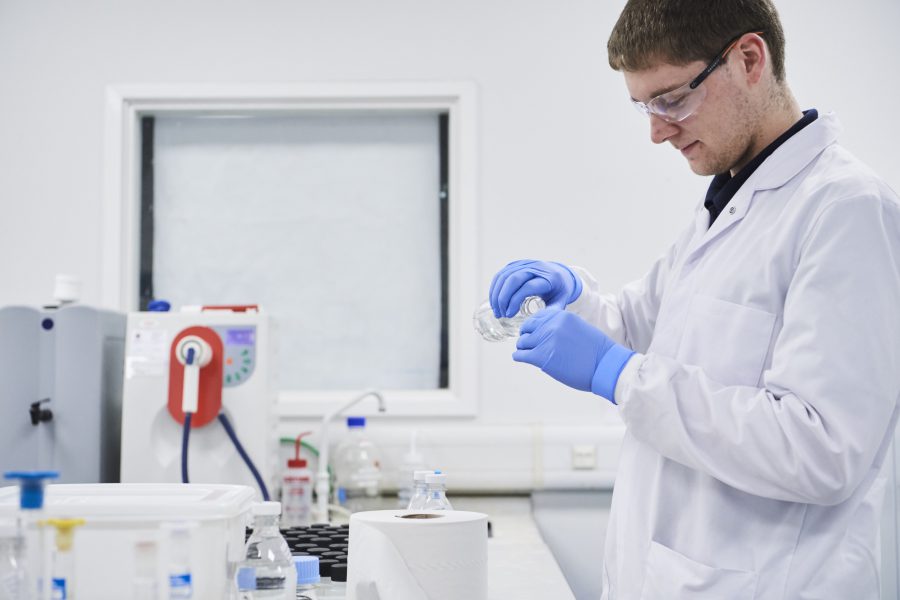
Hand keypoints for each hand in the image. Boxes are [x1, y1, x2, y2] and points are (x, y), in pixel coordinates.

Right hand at [489, 260, 581, 317]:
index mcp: (549, 277)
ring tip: (496, 311)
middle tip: (501, 314)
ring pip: (504, 276)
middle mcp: (536, 267)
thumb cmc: (559, 291)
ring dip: (496, 294)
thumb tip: (537, 324)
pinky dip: (494, 288)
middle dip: (503, 298)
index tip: (509, 315)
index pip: (527, 287)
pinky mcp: (516, 264)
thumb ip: (551, 312)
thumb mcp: (560, 301)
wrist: (560, 274)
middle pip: (513, 279)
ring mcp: (524, 264)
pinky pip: (501, 274)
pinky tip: (494, 301)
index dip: (515, 301)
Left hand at [514, 308, 634, 400]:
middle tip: (528, 344)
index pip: (536, 317)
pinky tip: (521, 358)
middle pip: (527, 329)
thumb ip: (561, 326)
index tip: (532, 333)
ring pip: (522, 342)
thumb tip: (544, 331)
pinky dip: (519, 356)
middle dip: (527, 337)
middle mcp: (551, 325)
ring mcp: (546, 340)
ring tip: (527, 353)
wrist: (605, 366)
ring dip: (524, 348)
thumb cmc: (596, 351)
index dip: (533, 327)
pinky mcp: (541, 357)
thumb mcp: (578, 327)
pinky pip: (521, 355)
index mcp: (561, 316)